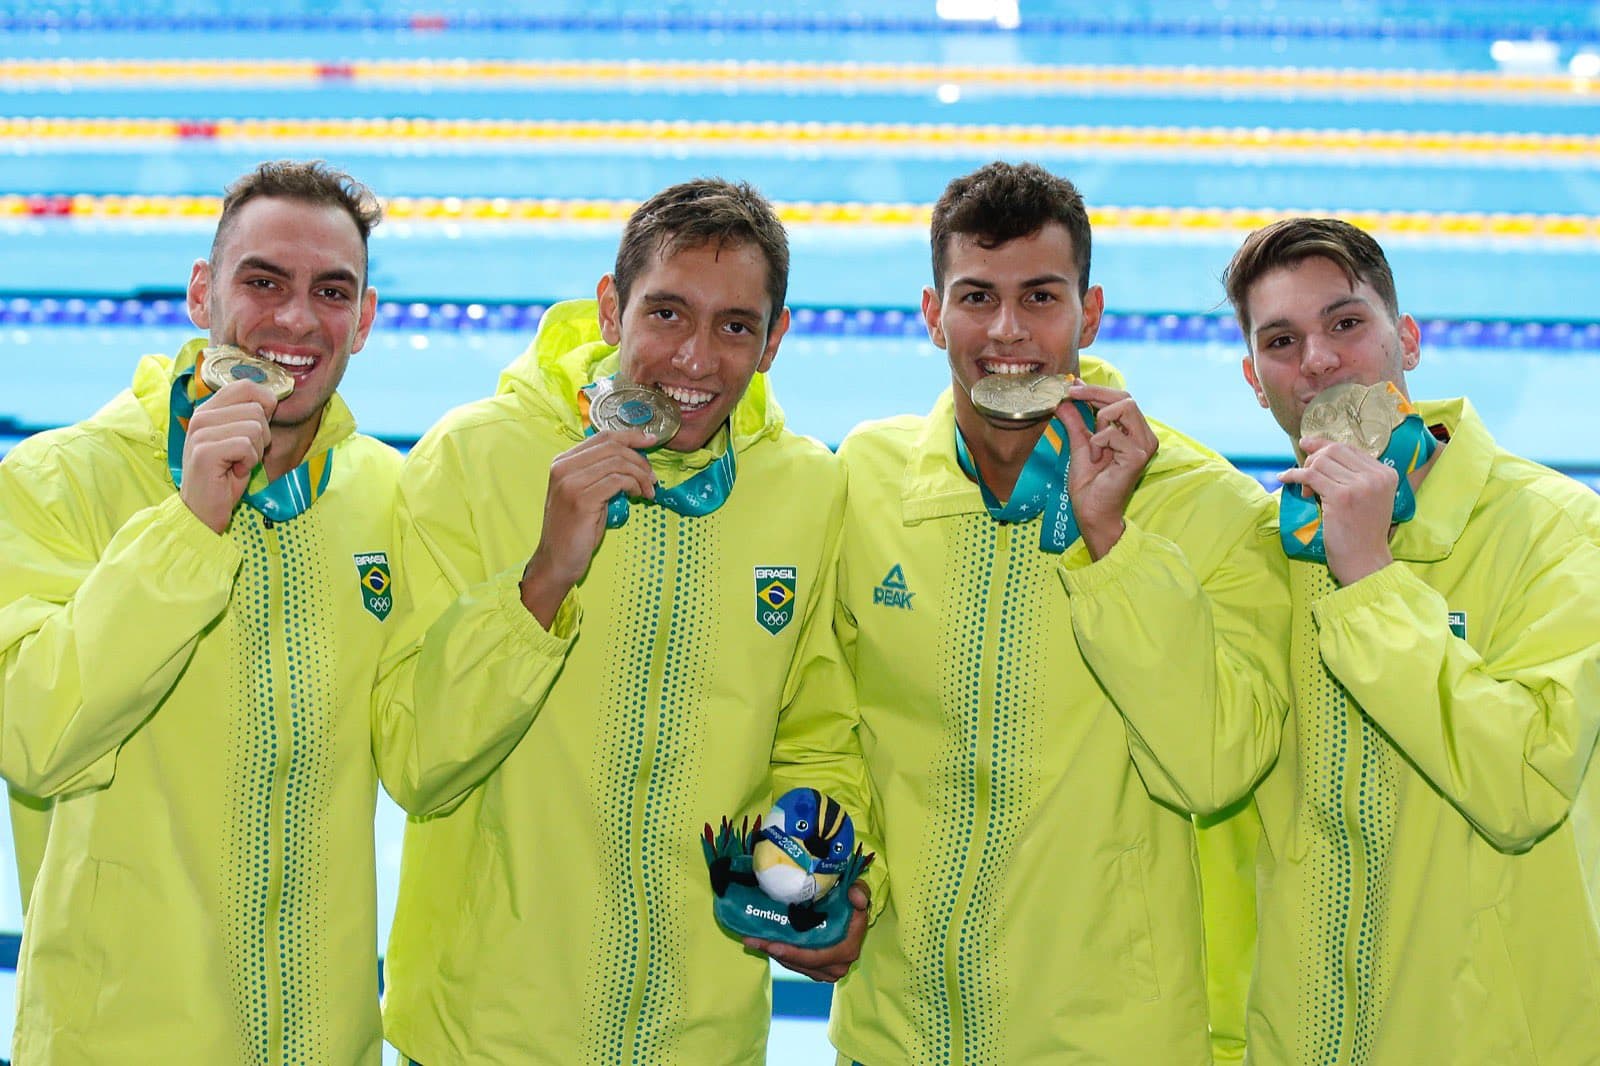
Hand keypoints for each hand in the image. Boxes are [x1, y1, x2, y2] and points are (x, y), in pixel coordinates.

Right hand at [179, 381, 277, 533]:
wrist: (203, 510)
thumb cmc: (225, 476)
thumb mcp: (239, 440)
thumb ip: (250, 417)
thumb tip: (274, 399)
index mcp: (209, 409)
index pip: (247, 386)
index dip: (265, 405)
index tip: (259, 429)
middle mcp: (201, 415)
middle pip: (257, 409)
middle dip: (262, 436)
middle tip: (244, 455)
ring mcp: (200, 432)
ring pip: (255, 427)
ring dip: (255, 452)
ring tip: (237, 464)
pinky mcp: (205, 451)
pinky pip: (247, 446)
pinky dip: (249, 463)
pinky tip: (234, 472)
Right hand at [520, 428, 658, 626]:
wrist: (556, 560)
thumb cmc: (575, 529)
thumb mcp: (587, 493)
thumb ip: (601, 473)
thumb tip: (633, 459)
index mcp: (563, 461)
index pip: (602, 436)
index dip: (631, 436)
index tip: (651, 441)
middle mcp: (563, 467)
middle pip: (613, 446)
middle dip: (640, 459)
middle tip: (652, 478)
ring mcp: (570, 482)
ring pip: (618, 462)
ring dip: (641, 475)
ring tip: (648, 491)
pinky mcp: (581, 499)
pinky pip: (618, 481)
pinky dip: (634, 486)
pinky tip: (638, 496)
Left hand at [743, 882, 869, 982]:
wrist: (853, 912)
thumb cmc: (853, 902)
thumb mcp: (860, 891)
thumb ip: (860, 892)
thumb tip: (855, 895)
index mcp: (846, 950)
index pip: (816, 956)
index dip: (793, 953)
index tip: (772, 944)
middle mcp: (837, 966)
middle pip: (800, 963)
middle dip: (775, 951)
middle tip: (751, 940)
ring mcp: (825, 970)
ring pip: (794, 964)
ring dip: (773, 953)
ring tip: (751, 940)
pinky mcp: (815, 969)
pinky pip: (794, 963)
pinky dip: (779, 954)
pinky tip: (763, 942)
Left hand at [1060, 383, 1158, 559]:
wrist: (1091, 511)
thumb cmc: (1089, 484)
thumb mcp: (1079, 444)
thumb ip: (1075, 421)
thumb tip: (1064, 399)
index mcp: (1134, 432)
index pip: (1121, 398)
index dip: (1097, 389)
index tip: (1073, 386)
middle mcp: (1145, 436)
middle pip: (1126, 397)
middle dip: (1095, 393)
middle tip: (1071, 395)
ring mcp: (1144, 445)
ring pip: (1124, 407)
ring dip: (1100, 420)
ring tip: (1093, 444)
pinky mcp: (1138, 455)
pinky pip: (1112, 433)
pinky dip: (1097, 442)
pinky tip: (1097, 459)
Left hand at [1279, 436, 1396, 584]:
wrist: (1364, 561)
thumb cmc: (1361, 533)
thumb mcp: (1367, 498)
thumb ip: (1352, 476)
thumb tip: (1317, 448)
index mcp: (1386, 474)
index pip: (1349, 448)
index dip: (1324, 446)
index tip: (1307, 447)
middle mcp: (1376, 476)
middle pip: (1334, 450)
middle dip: (1313, 458)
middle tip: (1305, 475)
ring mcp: (1360, 486)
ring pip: (1320, 462)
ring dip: (1305, 471)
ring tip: (1306, 490)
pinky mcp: (1341, 497)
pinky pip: (1310, 476)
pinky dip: (1294, 475)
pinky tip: (1285, 479)